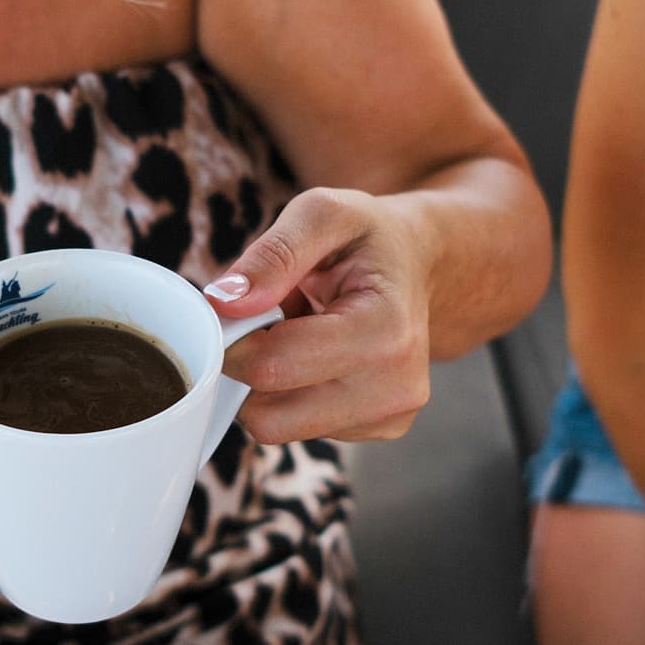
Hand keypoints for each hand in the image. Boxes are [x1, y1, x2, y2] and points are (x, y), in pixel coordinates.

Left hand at [204, 186, 430, 443]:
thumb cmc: (368, 237)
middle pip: (270, 416)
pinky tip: (318, 357)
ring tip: (300, 334)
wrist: (419, 262)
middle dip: (248, 370)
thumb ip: (274, 253)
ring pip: (279, 428)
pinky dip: (293, 395)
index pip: (272, 367)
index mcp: (386, 331)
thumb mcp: (323, 214)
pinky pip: (300, 430)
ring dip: (271, 384)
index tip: (235, 310)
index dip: (232, 341)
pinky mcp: (380, 429)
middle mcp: (396, 387)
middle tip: (265, 322)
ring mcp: (391, 416)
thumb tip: (225, 302)